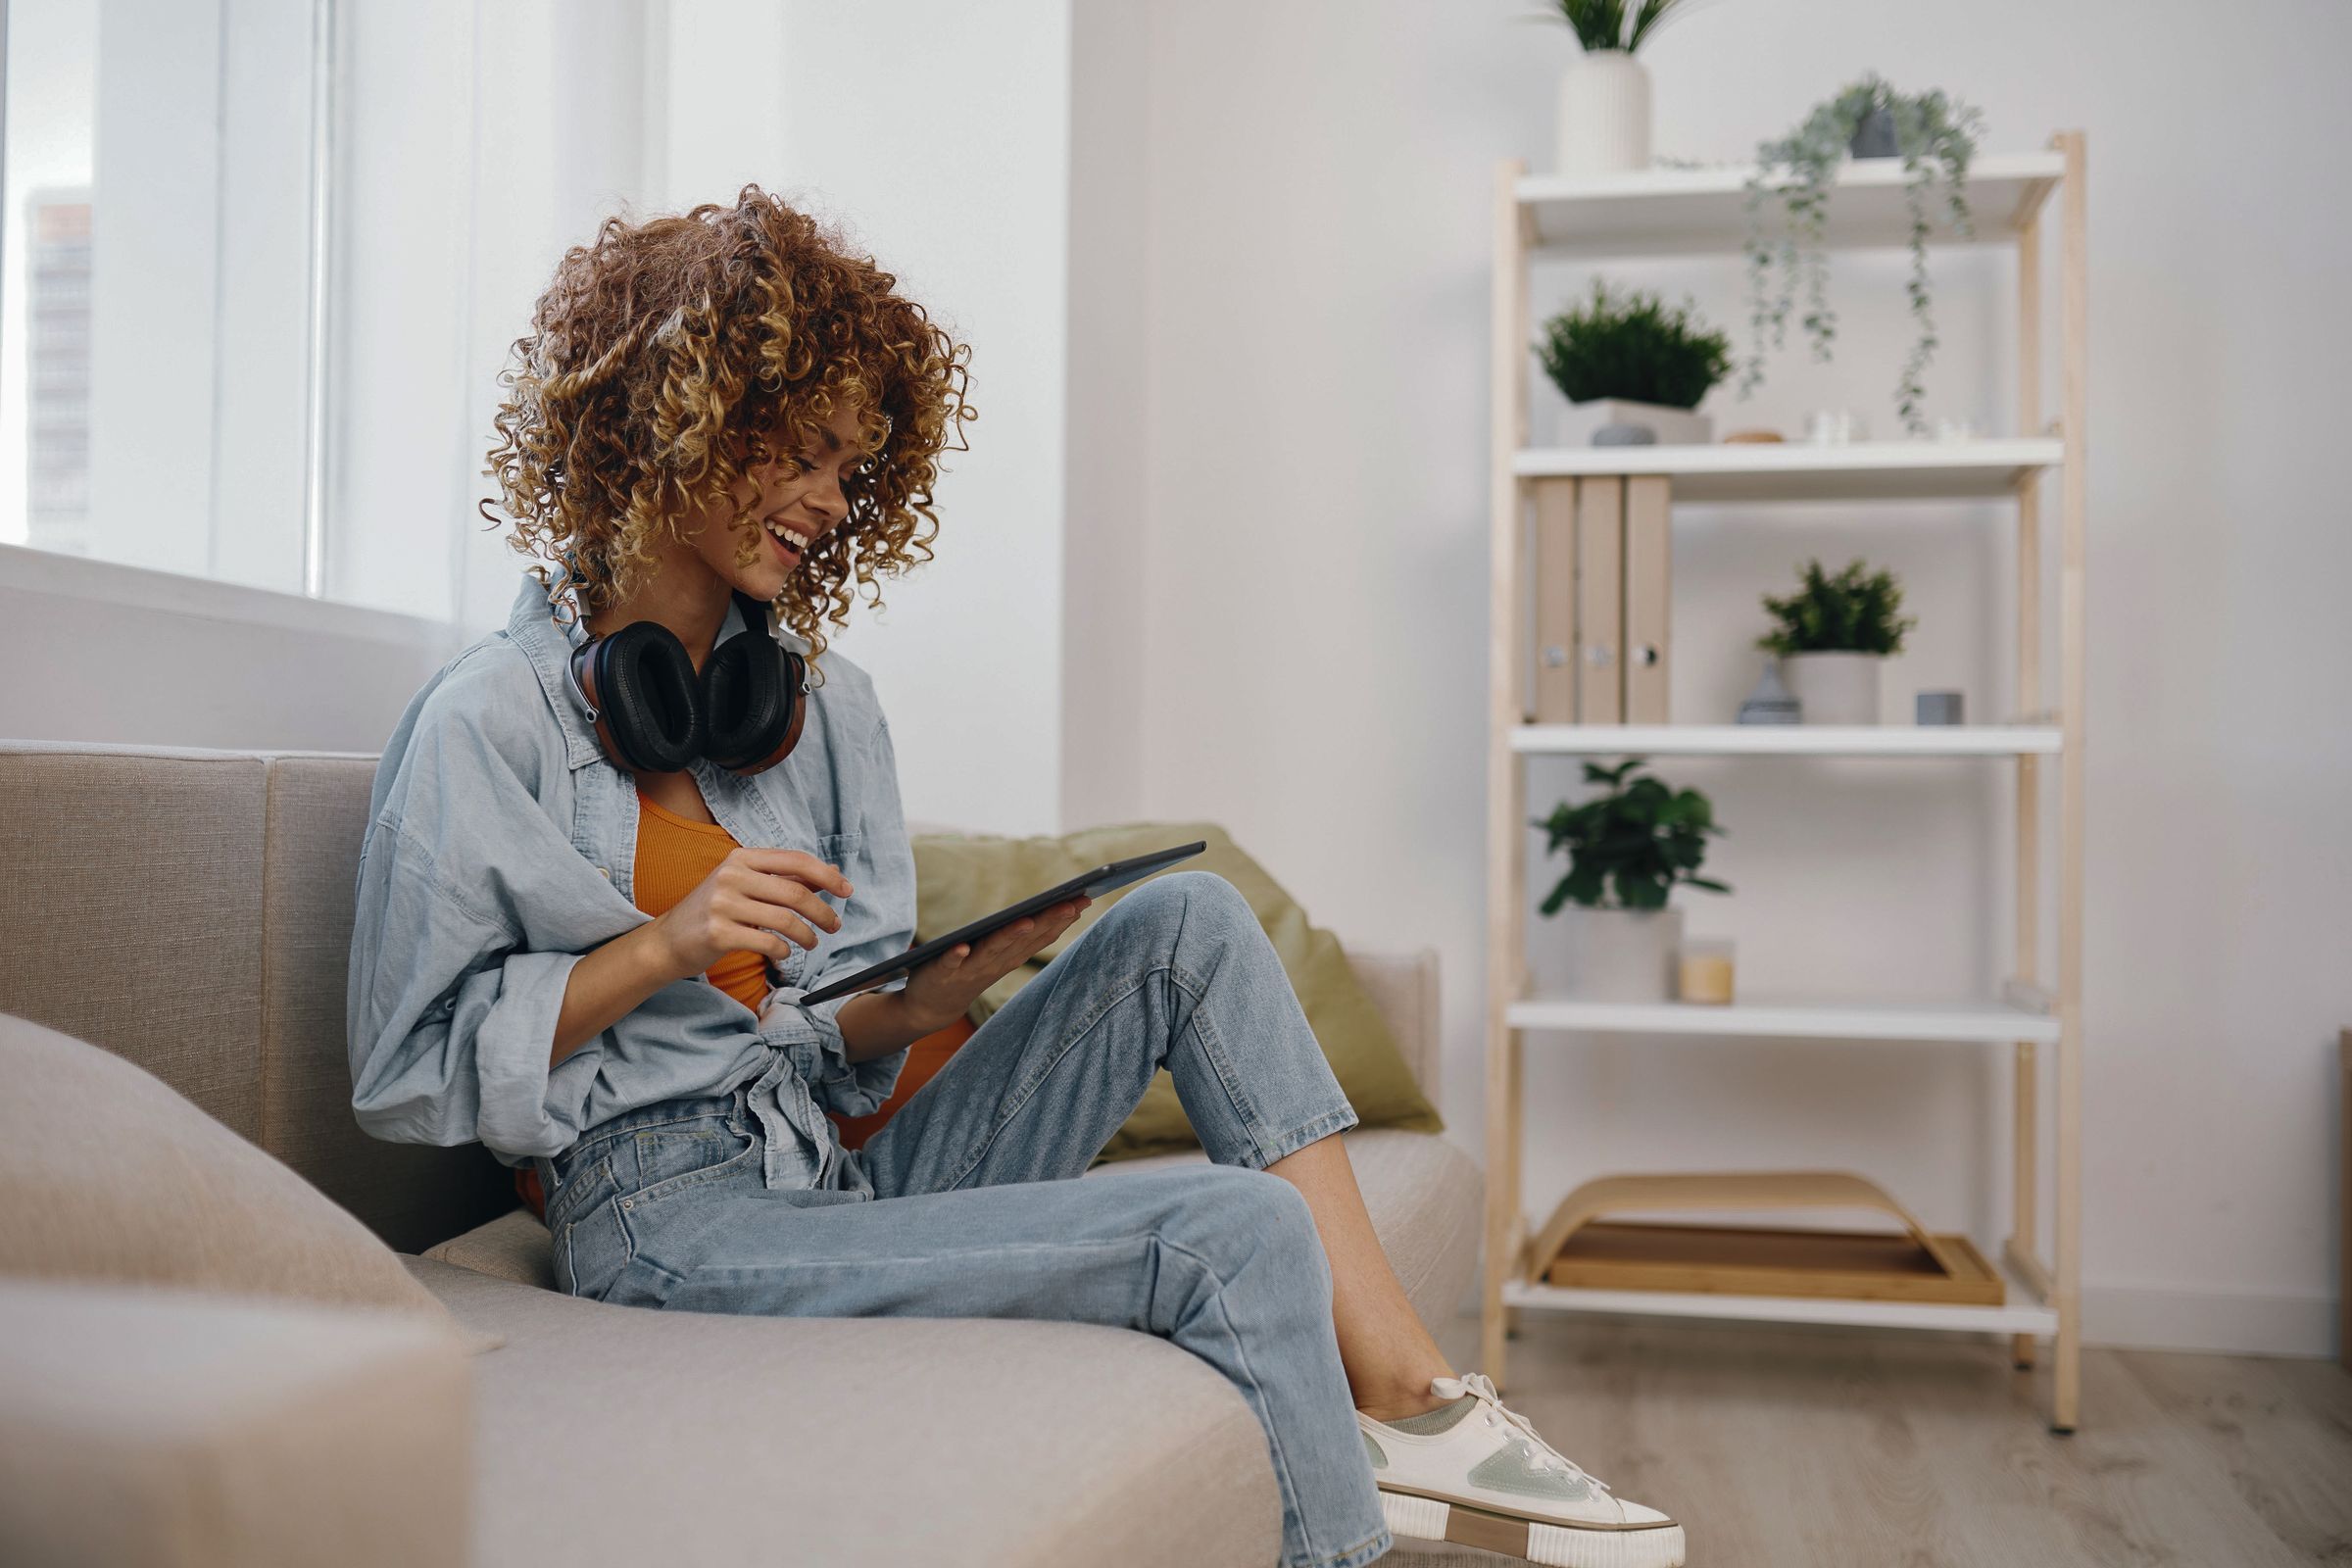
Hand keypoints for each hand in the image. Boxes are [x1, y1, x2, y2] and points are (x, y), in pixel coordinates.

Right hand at [648, 847, 851, 981]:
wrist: (668, 940)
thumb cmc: (714, 911)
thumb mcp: (745, 885)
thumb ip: (784, 878)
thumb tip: (830, 873)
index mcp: (741, 858)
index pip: (795, 860)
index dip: (827, 876)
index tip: (847, 890)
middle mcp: (731, 876)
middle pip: (795, 893)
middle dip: (823, 912)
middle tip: (834, 926)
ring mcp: (722, 904)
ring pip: (785, 920)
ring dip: (807, 935)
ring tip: (813, 942)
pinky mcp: (718, 934)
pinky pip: (768, 943)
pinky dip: (784, 950)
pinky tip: (784, 952)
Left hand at [897, 896, 1091, 1032]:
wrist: (934, 1005)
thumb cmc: (971, 969)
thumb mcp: (1000, 952)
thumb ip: (1022, 934)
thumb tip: (1053, 909)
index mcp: (1010, 956)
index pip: (1040, 935)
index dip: (1062, 918)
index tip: (1085, 899)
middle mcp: (995, 963)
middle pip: (1024, 940)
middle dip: (1048, 921)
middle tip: (1071, 903)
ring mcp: (969, 969)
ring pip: (993, 951)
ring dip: (1010, 937)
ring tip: (1027, 921)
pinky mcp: (942, 972)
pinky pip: (949, 964)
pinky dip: (955, 957)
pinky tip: (961, 947)